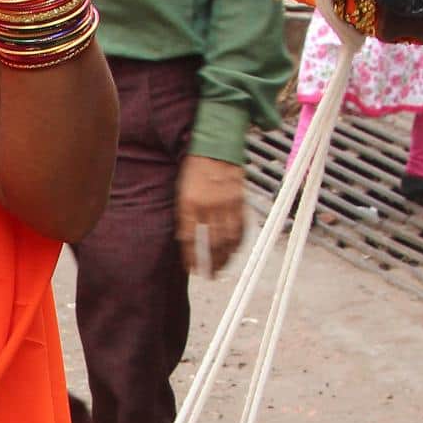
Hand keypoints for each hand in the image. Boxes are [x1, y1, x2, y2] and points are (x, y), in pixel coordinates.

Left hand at [176, 154, 244, 274]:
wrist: (216, 146)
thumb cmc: (194, 170)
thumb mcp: (181, 192)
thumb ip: (185, 216)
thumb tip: (187, 241)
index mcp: (189, 203)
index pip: (190, 238)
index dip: (192, 257)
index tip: (192, 269)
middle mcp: (209, 204)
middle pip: (212, 242)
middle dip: (211, 262)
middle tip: (210, 275)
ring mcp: (227, 203)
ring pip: (229, 238)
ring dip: (226, 257)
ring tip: (222, 268)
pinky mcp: (240, 200)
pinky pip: (241, 227)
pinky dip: (238, 242)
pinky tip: (235, 251)